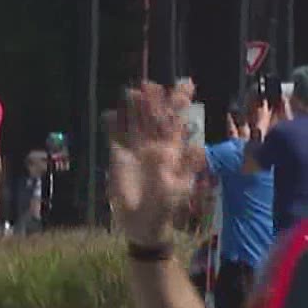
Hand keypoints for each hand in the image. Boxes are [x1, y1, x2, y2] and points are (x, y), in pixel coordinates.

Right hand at [107, 82, 198, 248]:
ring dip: (134, 108)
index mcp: (172, 150)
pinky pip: (115, 136)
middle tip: (150, 85)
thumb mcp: (180, 188)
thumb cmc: (165, 206)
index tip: (183, 85)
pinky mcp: (119, 157)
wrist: (142, 222)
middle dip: (154, 100)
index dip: (179, 104)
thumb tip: (198, 147)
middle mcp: (154, 145)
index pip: (176, 122)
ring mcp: (136, 150)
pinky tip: (110, 115)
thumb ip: (187, 168)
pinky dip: (113, 125)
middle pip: (154, 117)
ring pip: (135, 123)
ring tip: (132, 92)